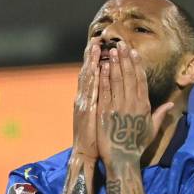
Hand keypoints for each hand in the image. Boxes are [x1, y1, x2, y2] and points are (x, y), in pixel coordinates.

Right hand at [72, 44, 99, 161]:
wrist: (85, 154)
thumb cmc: (96, 140)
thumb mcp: (100, 120)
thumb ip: (103, 106)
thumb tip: (110, 95)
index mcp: (88, 100)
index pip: (93, 76)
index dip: (95, 61)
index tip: (101, 46)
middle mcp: (83, 99)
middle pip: (88, 73)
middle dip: (91, 56)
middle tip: (96, 39)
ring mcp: (83, 103)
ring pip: (87, 78)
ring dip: (91, 61)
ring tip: (95, 46)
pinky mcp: (85, 110)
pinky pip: (90, 91)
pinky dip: (92, 79)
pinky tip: (94, 67)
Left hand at [97, 42, 172, 165]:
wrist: (122, 160)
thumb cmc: (136, 146)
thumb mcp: (152, 130)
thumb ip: (160, 115)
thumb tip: (170, 106)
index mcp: (143, 106)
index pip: (141, 81)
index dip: (137, 65)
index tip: (134, 53)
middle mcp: (132, 104)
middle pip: (129, 76)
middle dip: (125, 59)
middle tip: (122, 44)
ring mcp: (118, 107)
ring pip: (117, 80)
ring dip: (115, 63)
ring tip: (112, 50)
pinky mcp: (105, 112)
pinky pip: (105, 91)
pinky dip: (104, 78)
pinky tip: (103, 67)